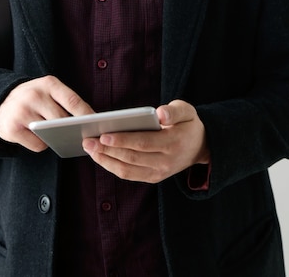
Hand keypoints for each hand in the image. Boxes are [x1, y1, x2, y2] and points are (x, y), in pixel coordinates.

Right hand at [0, 75, 93, 151]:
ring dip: (56, 137)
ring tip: (55, 133)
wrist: (0, 102)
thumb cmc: (33, 98)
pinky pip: (38, 145)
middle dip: (73, 130)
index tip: (97, 125)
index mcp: (48, 83)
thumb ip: (65, 101)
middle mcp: (34, 95)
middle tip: (81, 135)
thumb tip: (89, 121)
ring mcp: (22, 112)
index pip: (73, 100)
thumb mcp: (48, 90)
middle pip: (62, 120)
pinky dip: (41, 144)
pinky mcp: (12, 128)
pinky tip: (36, 136)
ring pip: (50, 134)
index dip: (87, 114)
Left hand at [82, 99, 209, 182]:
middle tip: (88, 140)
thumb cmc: (188, 124)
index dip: (122, 140)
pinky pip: (129, 175)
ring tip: (89, 149)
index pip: (143, 143)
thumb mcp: (187, 111)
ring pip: (127, 170)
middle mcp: (165, 161)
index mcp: (173, 142)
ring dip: (106, 160)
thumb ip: (174, 111)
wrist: (200, 147)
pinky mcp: (153, 178)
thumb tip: (160, 113)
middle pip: (131, 157)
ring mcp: (159, 173)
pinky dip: (112, 167)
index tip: (103, 134)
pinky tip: (100, 156)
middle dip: (107, 149)